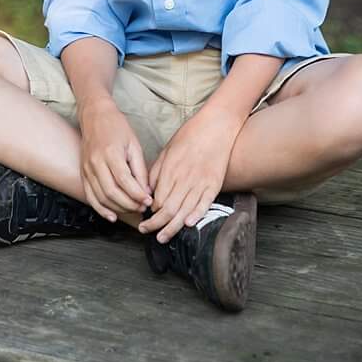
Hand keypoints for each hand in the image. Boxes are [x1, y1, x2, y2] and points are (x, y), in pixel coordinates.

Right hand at [78, 97, 151, 222]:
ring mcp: (87, 170)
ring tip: (132, 210)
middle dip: (129, 204)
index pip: (125, 181)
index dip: (137, 194)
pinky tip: (112, 216)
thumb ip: (139, 168)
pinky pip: (90, 197)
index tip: (148, 201)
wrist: (95, 116)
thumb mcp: (134, 144)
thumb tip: (146, 190)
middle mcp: (96, 163)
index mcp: (111, 153)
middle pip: (112, 193)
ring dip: (118, 209)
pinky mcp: (83, 174)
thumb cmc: (117, 127)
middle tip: (142, 208)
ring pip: (101, 198)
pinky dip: (101, 210)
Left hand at [143, 106, 242, 241]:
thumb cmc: (190, 135)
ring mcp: (201, 182)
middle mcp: (184, 178)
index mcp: (171, 169)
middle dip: (155, 224)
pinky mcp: (215, 183)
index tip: (145, 216)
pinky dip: (196, 215)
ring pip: (184, 211)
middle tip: (146, 231)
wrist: (217, 123)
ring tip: (162, 237)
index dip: (149, 211)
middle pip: (167, 209)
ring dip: (171, 227)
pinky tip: (187, 224)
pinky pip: (205, 204)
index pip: (157, 198)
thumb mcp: (167, 150)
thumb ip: (156, 172)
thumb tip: (147, 192)